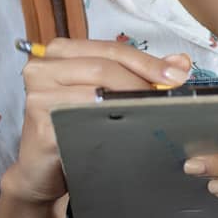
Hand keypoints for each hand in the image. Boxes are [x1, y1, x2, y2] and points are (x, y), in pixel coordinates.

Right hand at [5, 38, 190, 204]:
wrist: (38, 169)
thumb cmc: (72, 126)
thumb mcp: (103, 93)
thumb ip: (137, 74)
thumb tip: (179, 63)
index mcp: (59, 52)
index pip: (110, 49)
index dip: (146, 61)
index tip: (177, 75)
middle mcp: (42, 68)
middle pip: (103, 66)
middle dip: (141, 81)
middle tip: (167, 97)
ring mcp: (38, 96)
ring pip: (96, 91)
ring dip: (130, 102)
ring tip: (153, 112)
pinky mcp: (41, 125)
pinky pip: (84, 120)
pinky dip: (111, 123)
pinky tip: (129, 130)